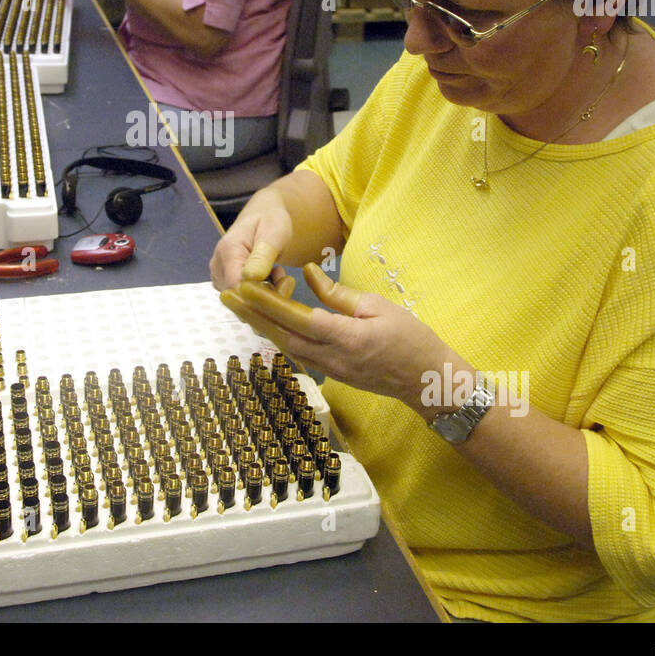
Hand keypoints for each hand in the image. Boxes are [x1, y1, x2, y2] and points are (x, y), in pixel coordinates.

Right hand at [209, 201, 294, 291]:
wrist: (263, 216)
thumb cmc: (271, 221)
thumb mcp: (274, 232)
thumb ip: (263, 256)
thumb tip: (251, 278)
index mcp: (228, 250)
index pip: (236, 287)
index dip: (261, 295)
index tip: (285, 282)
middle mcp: (217, 265)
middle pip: (239, 297)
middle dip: (266, 294)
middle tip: (285, 277)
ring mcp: (218, 275)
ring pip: (242, 300)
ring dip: (265, 293)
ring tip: (277, 272)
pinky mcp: (224, 281)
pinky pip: (242, 298)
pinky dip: (260, 293)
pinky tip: (269, 278)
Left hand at [220, 263, 456, 409]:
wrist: (428, 381)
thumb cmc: (410, 339)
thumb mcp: (377, 307)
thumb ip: (338, 294)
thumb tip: (309, 274)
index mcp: (345, 337)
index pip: (295, 318)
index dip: (266, 303)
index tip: (243, 287)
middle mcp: (331, 357)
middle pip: (281, 335)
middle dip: (251, 316)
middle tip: (226, 296)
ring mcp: (330, 369)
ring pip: (286, 346)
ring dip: (261, 326)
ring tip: (239, 307)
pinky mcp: (332, 374)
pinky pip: (298, 353)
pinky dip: (278, 336)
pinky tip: (267, 324)